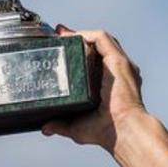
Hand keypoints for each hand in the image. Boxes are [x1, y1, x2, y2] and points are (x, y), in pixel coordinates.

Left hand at [42, 27, 150, 153]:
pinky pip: (102, 38)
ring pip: (101, 40)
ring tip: (61, 33)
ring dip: (81, 34)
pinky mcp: (118, 60)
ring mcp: (119, 65)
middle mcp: (117, 72)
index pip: (96, 61)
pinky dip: (87, 34)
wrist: (122, 130)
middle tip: (58, 36)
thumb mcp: (77, 127)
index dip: (79, 53)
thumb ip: (61, 124)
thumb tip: (45, 127)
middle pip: (98, 47)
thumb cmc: (106, 132)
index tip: (62, 48)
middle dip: (78, 39)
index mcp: (111, 85)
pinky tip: (71, 35)